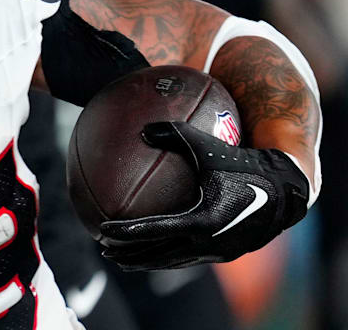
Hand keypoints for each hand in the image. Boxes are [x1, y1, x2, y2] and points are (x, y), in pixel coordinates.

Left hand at [98, 121, 309, 270]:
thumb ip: (176, 134)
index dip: (126, 232)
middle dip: (129, 253)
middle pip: (158, 254)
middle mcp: (208, 242)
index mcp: (202, 220)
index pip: (154, 230)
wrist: (287, 189)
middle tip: (103, 248)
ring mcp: (217, 251)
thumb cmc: (245, 163)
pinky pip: (188, 258)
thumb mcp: (210, 147)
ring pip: (172, 261)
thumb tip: (143, 129)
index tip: (103, 230)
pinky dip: (167, 257)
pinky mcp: (225, 253)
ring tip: (121, 257)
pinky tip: (154, 250)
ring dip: (146, 260)